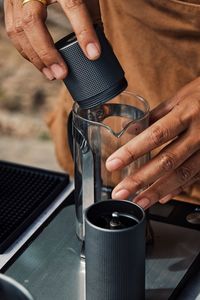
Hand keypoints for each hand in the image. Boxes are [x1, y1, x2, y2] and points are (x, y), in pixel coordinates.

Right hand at [4, 0, 100, 79]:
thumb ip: (90, 17)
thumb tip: (97, 49)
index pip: (73, 5)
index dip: (84, 32)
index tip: (94, 55)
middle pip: (33, 21)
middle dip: (47, 52)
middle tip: (62, 74)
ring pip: (18, 29)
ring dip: (35, 57)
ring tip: (51, 75)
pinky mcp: (10, 3)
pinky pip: (13, 30)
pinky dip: (26, 51)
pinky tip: (39, 64)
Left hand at [106, 78, 199, 208]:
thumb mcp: (180, 98)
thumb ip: (154, 116)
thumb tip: (129, 129)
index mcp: (186, 114)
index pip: (154, 136)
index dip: (132, 152)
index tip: (113, 164)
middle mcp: (199, 134)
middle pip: (167, 161)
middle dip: (141, 180)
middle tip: (121, 192)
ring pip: (182, 175)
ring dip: (158, 191)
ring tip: (139, 202)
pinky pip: (195, 177)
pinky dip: (178, 188)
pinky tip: (163, 197)